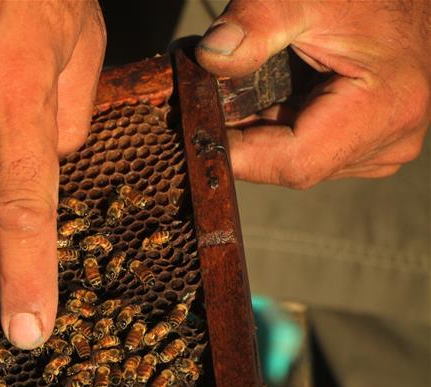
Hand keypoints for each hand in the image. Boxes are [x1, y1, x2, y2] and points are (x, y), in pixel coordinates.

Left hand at [196, 0, 429, 187]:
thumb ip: (256, 25)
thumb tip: (210, 57)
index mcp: (383, 109)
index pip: (294, 163)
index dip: (238, 152)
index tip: (195, 128)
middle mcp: (388, 140)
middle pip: (289, 165)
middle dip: (242, 137)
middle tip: (205, 101)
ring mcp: (380, 147)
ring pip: (293, 161)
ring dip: (257, 133)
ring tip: (239, 91)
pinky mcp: (368, 145)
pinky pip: (306, 151)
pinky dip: (276, 129)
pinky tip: (265, 98)